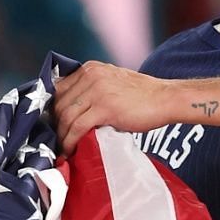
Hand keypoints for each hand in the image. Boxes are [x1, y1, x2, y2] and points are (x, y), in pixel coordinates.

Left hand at [53, 61, 173, 155]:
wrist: (166, 99)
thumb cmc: (144, 96)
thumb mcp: (113, 83)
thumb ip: (94, 89)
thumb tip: (75, 110)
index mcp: (91, 68)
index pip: (60, 88)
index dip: (53, 110)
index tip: (54, 126)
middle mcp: (90, 75)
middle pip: (60, 103)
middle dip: (55, 125)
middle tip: (56, 141)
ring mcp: (97, 91)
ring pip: (66, 116)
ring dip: (61, 136)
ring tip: (63, 149)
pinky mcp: (104, 108)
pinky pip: (78, 127)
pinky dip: (70, 141)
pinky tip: (70, 151)